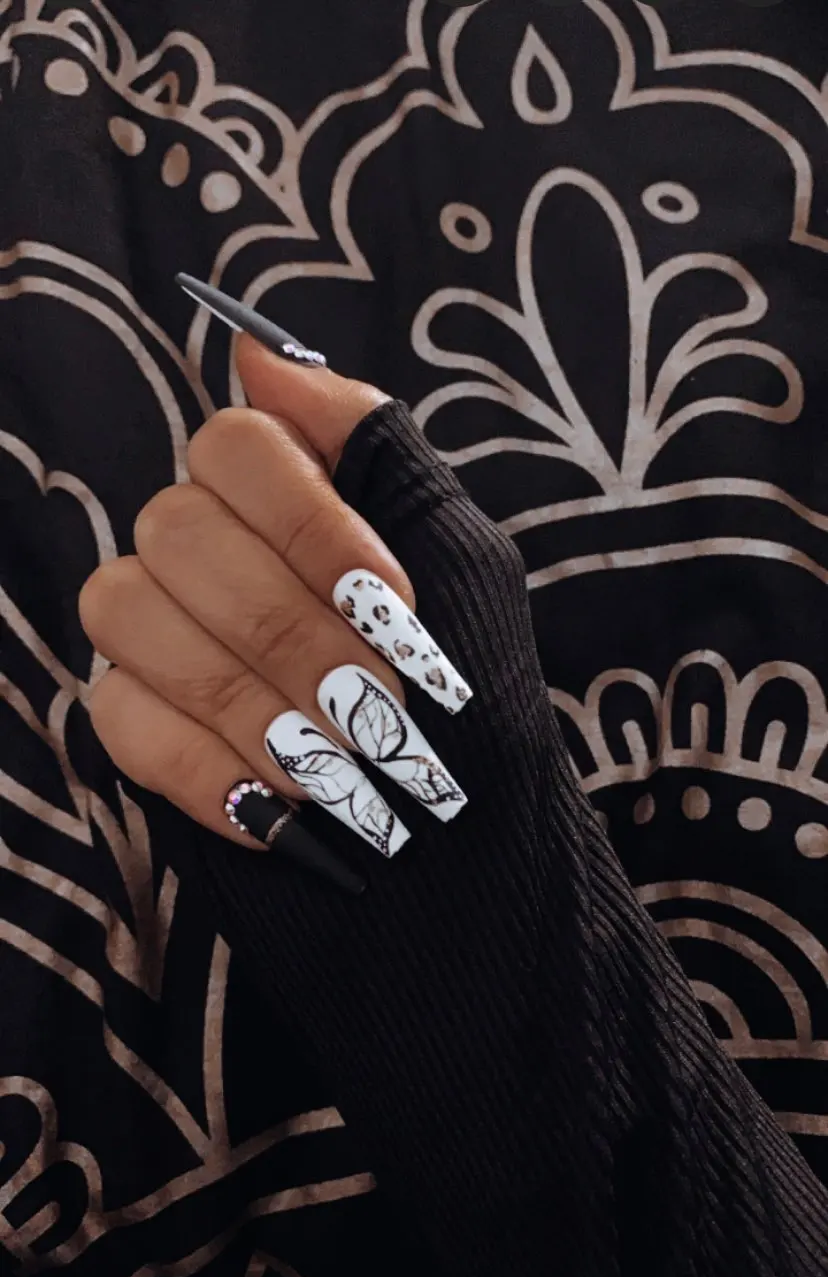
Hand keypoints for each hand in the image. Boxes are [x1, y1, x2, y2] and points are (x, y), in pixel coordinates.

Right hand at [79, 334, 472, 873]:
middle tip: (377, 707)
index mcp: (286, 498)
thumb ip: (374, 447)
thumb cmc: (476, 696)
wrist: (469, 847)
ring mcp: (158, 635)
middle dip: (292, 631)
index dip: (312, 527)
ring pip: (127, 612)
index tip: (392, 607)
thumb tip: (256, 350)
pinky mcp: (135, 725)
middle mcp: (205, 550)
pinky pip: (118, 717)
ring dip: (250, 700)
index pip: (235, 446)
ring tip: (342, 766)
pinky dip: (209, 768)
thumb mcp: (462, 559)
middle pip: (179, 530)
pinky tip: (288, 809)